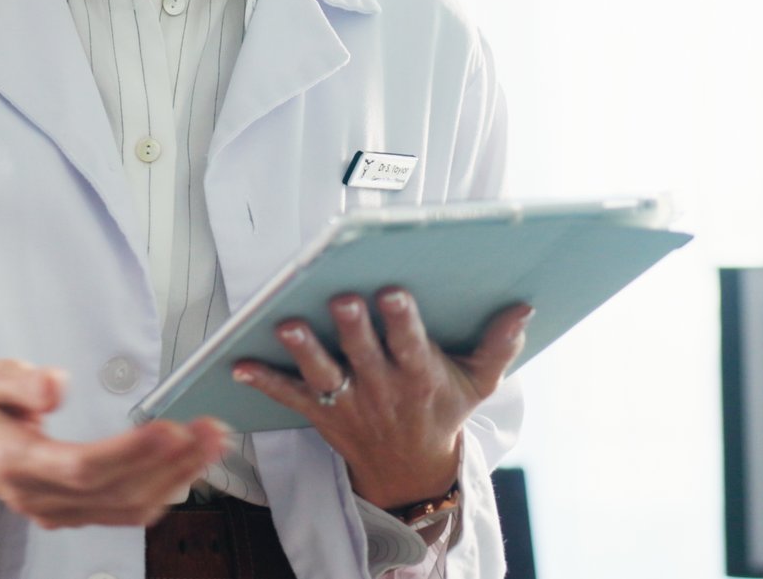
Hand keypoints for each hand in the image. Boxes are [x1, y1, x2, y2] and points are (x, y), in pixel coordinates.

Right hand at [0, 358, 227, 529]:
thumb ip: (21, 382)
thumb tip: (57, 385)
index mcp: (14, 463)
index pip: (80, 467)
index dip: (129, 452)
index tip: (169, 429)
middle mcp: (39, 496)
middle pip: (116, 490)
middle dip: (171, 462)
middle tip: (209, 430)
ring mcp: (59, 511)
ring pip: (128, 507)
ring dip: (177, 477)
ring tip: (211, 443)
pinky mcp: (76, 514)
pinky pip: (126, 512)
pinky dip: (164, 491)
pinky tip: (188, 466)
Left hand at [232, 290, 531, 508]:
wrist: (411, 470)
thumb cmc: (442, 412)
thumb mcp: (479, 384)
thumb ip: (499, 345)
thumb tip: (523, 307)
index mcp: (420, 377)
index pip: (411, 346)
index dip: (401, 320)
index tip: (393, 292)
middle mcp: (382, 389)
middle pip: (364, 354)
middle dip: (352, 327)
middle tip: (340, 299)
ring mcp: (349, 402)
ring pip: (323, 374)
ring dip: (304, 350)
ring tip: (288, 326)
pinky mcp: (322, 413)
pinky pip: (289, 397)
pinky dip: (264, 382)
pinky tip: (238, 365)